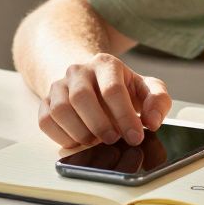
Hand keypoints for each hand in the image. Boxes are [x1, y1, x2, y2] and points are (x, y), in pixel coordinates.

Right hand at [38, 53, 171, 148]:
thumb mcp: (147, 89)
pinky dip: (61, 136)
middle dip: (99, 125)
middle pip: (81, 97)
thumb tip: (152, 121)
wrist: (94, 81)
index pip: (112, 89)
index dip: (125, 116)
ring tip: (95, 141)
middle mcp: (79, 71)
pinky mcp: (46, 101)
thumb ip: (158, 101)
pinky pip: (45, 120)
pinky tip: (78, 141)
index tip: (135, 137)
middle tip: (113, 140)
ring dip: (79, 132)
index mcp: (106, 63)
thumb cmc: (122, 88)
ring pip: (60, 109)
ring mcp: (59, 85)